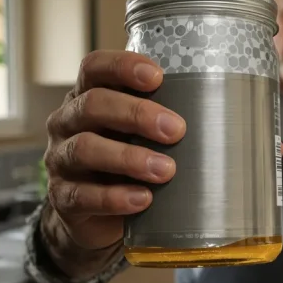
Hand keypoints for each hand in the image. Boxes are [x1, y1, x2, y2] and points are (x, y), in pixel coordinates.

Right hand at [44, 50, 184, 249]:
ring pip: (85, 149)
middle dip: (136, 114)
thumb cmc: (127, 161)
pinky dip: (115, 197)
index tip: (157, 77)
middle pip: (93, 105)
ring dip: (129, 158)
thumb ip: (163, 118)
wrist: (96, 216)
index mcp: (87, 96)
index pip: (95, 67)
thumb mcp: (140, 134)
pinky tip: (143, 199)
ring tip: (166, 170)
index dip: (122, 67)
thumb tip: (223, 111)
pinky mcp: (62, 198)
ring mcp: (59, 160)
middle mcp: (67, 122)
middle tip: (176, 130)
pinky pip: (82, 195)